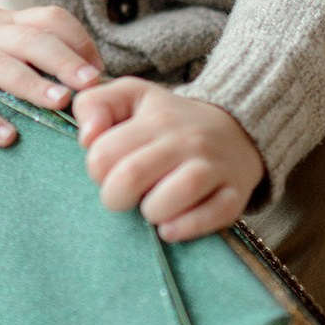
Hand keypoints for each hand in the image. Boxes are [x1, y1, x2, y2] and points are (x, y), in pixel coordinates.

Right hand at [0, 0, 104, 146]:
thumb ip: (30, 47)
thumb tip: (83, 80)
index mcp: (6, 22)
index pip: (49, 18)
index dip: (77, 40)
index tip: (100, 70)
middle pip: (31, 39)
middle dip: (64, 60)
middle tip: (92, 84)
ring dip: (31, 83)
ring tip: (59, 101)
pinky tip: (4, 135)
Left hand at [74, 77, 264, 241]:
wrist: (239, 127)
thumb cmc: (171, 118)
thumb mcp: (132, 96)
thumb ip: (95, 104)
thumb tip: (86, 137)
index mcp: (155, 118)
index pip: (104, 153)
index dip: (96, 170)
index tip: (110, 171)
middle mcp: (186, 140)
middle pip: (131, 176)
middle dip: (114, 198)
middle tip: (124, 196)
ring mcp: (213, 167)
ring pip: (173, 196)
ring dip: (151, 212)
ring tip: (151, 208)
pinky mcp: (235, 194)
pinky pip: (212, 216)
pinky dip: (186, 228)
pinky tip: (171, 227)